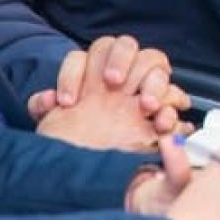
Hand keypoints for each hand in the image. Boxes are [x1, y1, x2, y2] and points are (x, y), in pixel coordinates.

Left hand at [29, 36, 191, 141]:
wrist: (90, 174)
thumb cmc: (74, 144)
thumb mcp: (52, 127)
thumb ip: (44, 108)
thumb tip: (47, 99)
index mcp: (90, 76)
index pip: (82, 57)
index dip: (73, 75)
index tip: (68, 102)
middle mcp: (118, 78)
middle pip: (125, 45)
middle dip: (120, 59)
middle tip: (114, 82)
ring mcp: (142, 90)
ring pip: (155, 62)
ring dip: (153, 82)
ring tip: (146, 106)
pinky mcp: (162, 111)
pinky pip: (175, 96)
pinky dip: (172, 107)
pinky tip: (161, 123)